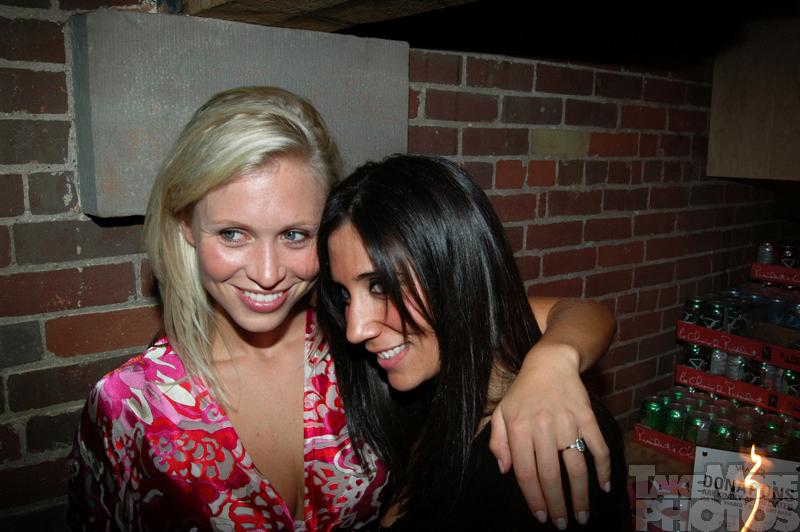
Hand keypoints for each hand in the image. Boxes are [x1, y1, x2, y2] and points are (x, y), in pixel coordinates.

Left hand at [489, 345, 610, 529]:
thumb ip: (497, 441)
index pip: (525, 472)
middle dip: (557, 504)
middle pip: (550, 475)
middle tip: (561, 524)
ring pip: (575, 466)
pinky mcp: (587, 417)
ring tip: (581, 516)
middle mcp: (543, 426)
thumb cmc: (522, 392)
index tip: (541, 516)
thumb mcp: (501, 412)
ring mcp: (567, 422)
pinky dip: (603, 469)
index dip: (533, 498)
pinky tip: (603, 487)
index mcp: (519, 428)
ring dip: (580, 495)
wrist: (550, 363)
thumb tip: (504, 470)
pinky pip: (598, 448)